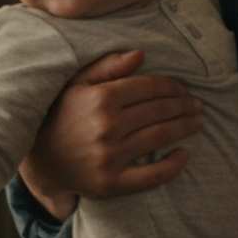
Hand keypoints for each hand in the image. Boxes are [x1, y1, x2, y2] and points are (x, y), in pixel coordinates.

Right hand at [20, 50, 202, 206]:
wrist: (41, 161)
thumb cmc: (61, 115)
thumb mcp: (77, 84)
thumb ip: (107, 66)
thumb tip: (141, 54)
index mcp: (101, 98)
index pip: (149, 88)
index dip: (172, 86)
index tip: (183, 88)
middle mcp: (107, 126)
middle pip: (159, 111)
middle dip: (183, 105)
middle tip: (197, 104)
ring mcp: (110, 157)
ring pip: (160, 136)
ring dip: (184, 127)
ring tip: (197, 122)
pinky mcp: (112, 183)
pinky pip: (151, 176)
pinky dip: (173, 166)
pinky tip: (185, 155)